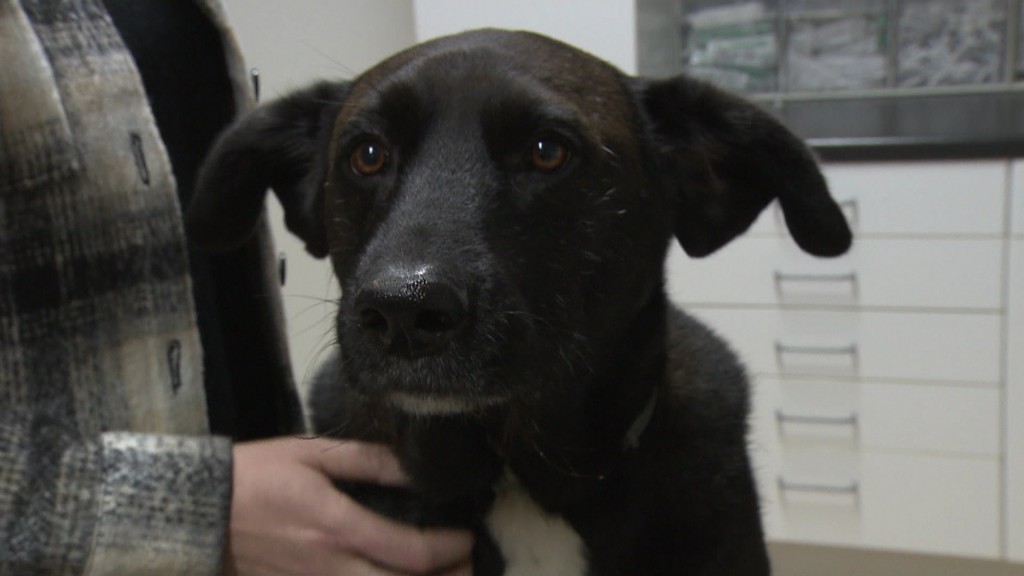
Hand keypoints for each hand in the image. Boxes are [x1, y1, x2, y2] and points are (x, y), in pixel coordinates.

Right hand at [223, 437, 472, 575]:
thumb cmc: (255, 475)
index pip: (412, 553)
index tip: (467, 537)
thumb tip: (411, 466)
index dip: (450, 550)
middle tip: (468, 564)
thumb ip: (366, 460)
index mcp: (339, 528)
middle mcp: (331, 567)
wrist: (196, 511)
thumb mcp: (311, 454)